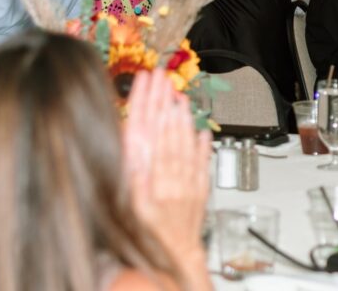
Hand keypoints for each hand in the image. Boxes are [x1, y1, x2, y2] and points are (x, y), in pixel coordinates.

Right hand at [125, 69, 210, 257]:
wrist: (178, 255)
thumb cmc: (152, 236)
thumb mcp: (135, 209)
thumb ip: (135, 180)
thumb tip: (134, 152)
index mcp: (155, 181)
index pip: (151, 136)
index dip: (150, 109)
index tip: (149, 88)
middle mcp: (174, 178)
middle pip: (168, 133)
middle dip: (165, 105)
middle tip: (164, 81)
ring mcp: (189, 181)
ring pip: (186, 143)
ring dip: (183, 118)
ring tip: (180, 97)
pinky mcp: (200, 188)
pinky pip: (202, 161)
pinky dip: (202, 144)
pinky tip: (202, 129)